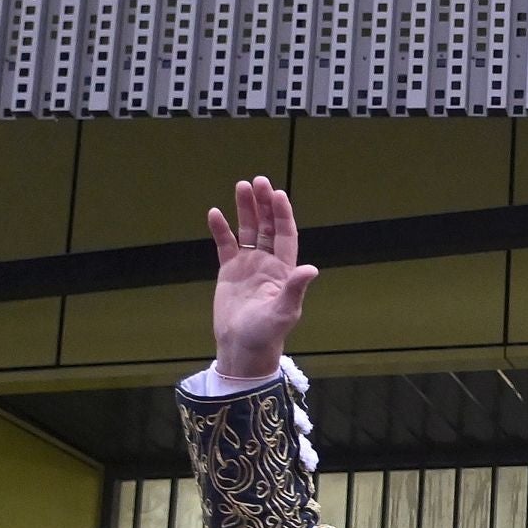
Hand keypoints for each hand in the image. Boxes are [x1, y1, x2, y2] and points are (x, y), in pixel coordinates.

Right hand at [207, 176, 318, 378]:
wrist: (242, 347)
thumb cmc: (267, 333)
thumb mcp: (284, 311)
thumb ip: (295, 288)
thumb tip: (311, 269)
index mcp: (285, 270)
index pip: (286, 235)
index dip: (283, 214)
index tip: (278, 194)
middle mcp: (269, 263)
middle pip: (268, 226)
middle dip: (264, 204)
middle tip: (258, 181)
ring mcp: (249, 265)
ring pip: (248, 231)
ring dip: (245, 210)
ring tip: (241, 186)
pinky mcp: (230, 271)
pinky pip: (226, 245)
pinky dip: (221, 230)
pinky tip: (215, 213)